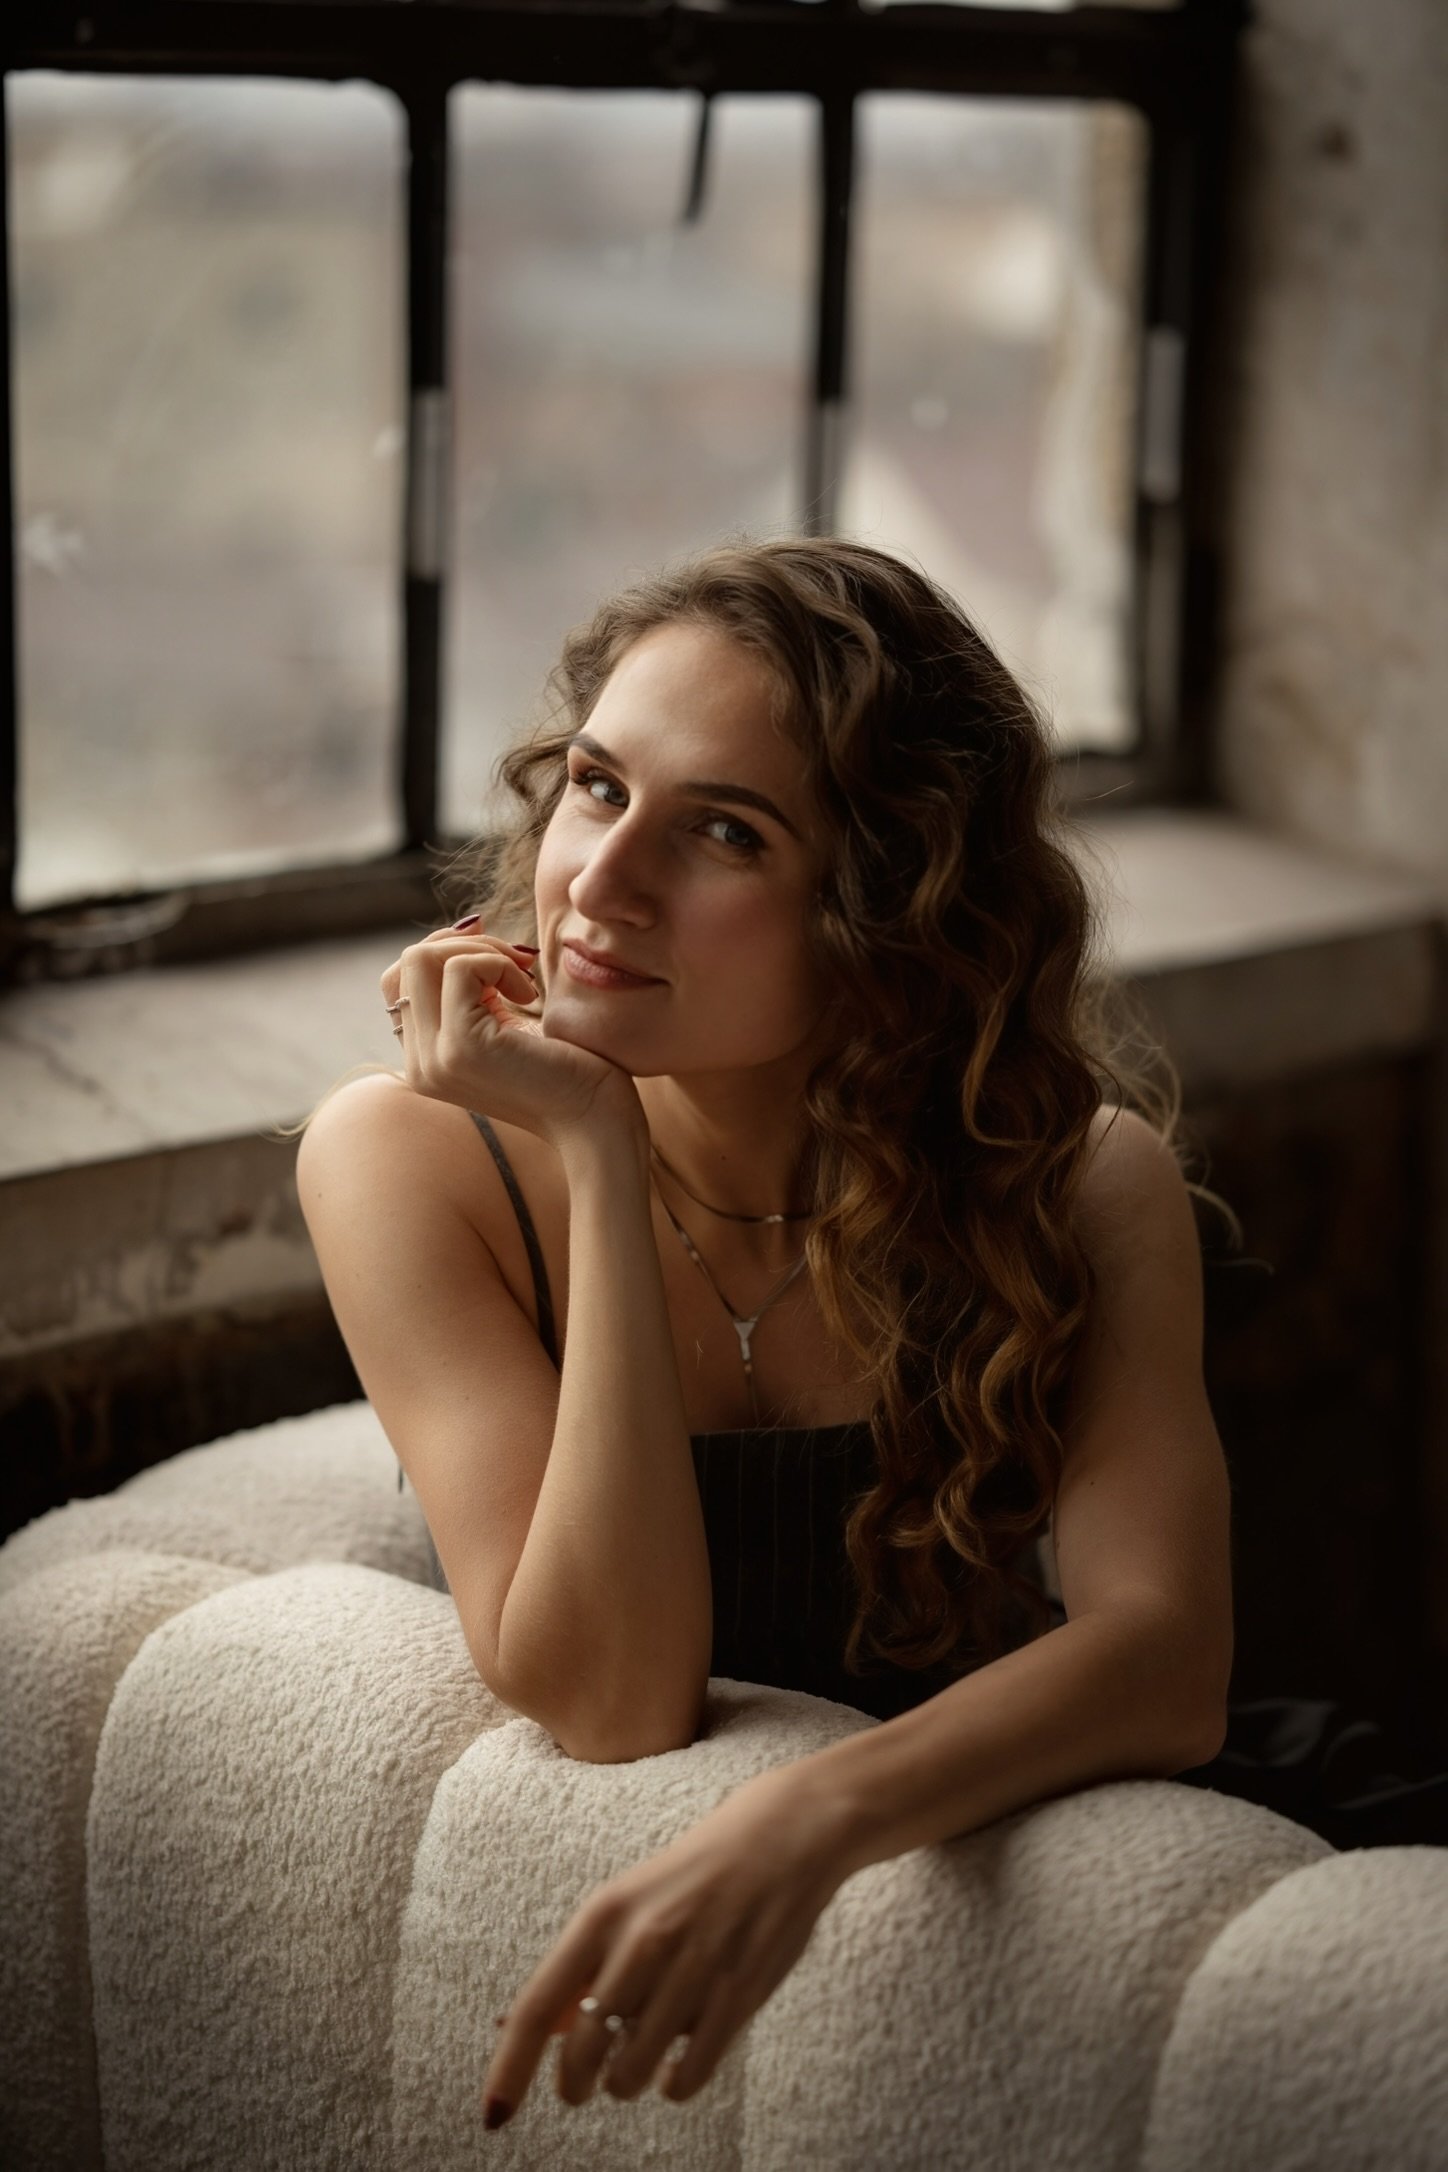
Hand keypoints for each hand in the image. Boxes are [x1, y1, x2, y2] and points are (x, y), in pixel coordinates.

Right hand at [379, 919, 642, 1147]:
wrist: (598, 1123)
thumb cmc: (569, 1071)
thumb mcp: (508, 1025)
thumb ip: (475, 993)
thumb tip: (468, 926)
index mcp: (425, 1060)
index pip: (403, 979)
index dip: (452, 954)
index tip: (502, 962)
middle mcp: (418, 1065)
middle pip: (407, 962)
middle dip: (466, 944)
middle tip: (516, 963)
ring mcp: (434, 1058)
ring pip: (421, 958)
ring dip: (481, 950)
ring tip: (521, 979)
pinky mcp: (461, 1047)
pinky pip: (459, 968)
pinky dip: (498, 963)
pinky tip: (528, 994)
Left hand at [480, 1771, 850, 2127]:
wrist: (781, 1836)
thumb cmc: (693, 1875)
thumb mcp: (627, 1903)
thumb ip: (583, 1966)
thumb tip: (524, 2027)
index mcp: (604, 1913)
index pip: (538, 2006)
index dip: (510, 2069)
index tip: (493, 2116)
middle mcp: (641, 1942)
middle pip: (582, 2054)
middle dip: (577, 2083)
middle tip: (584, 2085)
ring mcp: (692, 1970)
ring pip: (631, 2073)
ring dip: (627, 2082)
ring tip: (640, 2059)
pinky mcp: (737, 1996)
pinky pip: (686, 2077)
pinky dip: (673, 2086)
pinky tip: (676, 2069)